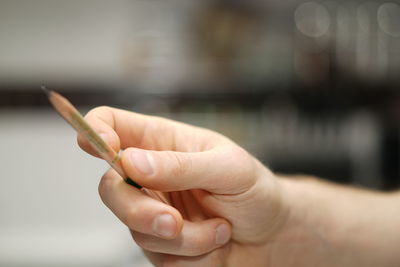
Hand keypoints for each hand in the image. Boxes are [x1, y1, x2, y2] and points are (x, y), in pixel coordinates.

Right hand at [77, 106, 289, 265]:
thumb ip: (181, 165)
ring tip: (219, 228)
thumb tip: (131, 161)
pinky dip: (193, 255)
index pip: (112, 125)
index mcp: (162, 142)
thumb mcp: (228, 168)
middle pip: (110, 187)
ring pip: (136, 230)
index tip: (102, 147)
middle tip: (171, 221)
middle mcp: (151, 176)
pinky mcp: (162, 246)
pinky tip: (216, 242)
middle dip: (137, 210)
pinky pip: (160, 257)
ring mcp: (153, 212)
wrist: (273, 235)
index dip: (95, 131)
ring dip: (184, 237)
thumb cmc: (255, 190)